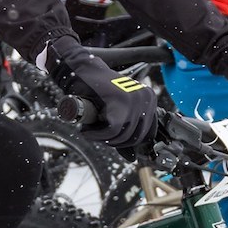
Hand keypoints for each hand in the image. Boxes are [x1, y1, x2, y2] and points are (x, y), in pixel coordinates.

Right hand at [43, 36, 159, 146]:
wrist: (79, 69)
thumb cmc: (95, 90)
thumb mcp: (116, 109)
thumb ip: (126, 129)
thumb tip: (132, 157)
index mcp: (149, 99)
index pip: (147, 133)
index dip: (127, 142)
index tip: (111, 140)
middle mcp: (146, 98)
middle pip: (135, 137)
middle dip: (114, 143)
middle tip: (97, 136)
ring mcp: (134, 99)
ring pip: (123, 135)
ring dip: (103, 139)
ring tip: (90, 132)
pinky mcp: (120, 102)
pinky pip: (112, 130)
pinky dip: (97, 135)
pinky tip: (86, 131)